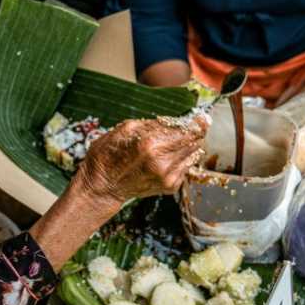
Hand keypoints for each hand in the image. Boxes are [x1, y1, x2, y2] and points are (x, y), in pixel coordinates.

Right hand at [31, 115, 207, 267]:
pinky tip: (169, 156)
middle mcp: (162, 161)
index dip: (197, 122)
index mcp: (149, 144)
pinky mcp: (170, 187)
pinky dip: (182, 159)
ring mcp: (168, 177)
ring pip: (193, 154)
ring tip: (177, 140)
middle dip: (195, 132)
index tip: (203, 117)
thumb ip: (153, 124)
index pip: (186, 129)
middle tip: (195, 125)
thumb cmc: (108, 155)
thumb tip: (177, 120)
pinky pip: (186, 167)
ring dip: (189, 145)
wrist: (101, 187)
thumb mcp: (125, 129)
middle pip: (194, 141)